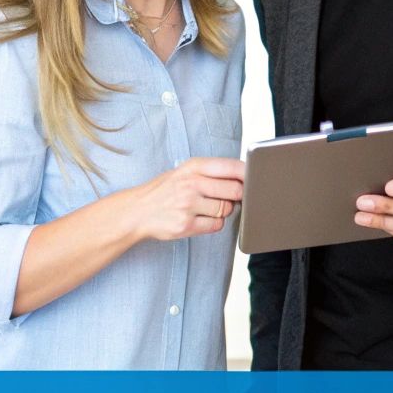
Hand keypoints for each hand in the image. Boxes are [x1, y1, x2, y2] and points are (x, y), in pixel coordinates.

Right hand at [128, 157, 245, 241]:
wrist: (137, 211)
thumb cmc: (165, 190)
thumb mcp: (184, 172)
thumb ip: (212, 173)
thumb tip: (244, 178)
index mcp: (193, 167)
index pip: (231, 167)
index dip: (248, 174)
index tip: (255, 179)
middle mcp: (191, 183)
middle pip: (235, 191)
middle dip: (238, 196)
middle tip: (231, 197)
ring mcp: (188, 205)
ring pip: (226, 210)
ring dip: (223, 211)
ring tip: (207, 208)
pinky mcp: (186, 225)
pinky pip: (216, 225)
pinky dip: (214, 224)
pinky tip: (201, 219)